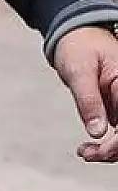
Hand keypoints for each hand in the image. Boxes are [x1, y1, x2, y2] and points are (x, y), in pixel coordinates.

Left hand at [51, 25, 117, 161]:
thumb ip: (88, 101)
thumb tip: (97, 133)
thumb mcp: (80, 72)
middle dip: (115, 150)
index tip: (100, 150)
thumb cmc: (79, 48)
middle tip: (86, 155)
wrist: (76, 36)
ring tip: (85, 153)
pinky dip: (106, 144)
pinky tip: (88, 148)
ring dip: (111, 150)